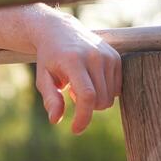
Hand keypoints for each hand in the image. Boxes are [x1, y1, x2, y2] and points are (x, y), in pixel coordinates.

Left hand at [30, 10, 120, 134]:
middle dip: (86, 107)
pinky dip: (104, 92)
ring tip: (79, 83)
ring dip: (94, 99)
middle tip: (72, 93)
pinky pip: (116, 89)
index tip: (75, 130)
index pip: (87, 96)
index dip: (84, 117)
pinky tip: (90, 79)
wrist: (60, 30)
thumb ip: (50, 98)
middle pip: (100, 101)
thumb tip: (55, 120)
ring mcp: (108, 56)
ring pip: (110, 98)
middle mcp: (95, 56)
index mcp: (74, 61)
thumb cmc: (49, 58)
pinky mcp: (116, 57)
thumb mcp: (43, 77)